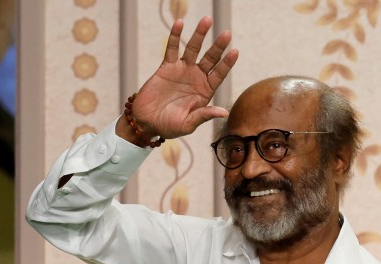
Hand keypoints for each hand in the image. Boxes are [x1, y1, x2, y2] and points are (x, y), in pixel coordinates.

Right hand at [125, 17, 237, 140]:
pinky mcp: (166, 67)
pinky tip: (180, 23)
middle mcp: (196, 78)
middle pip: (210, 58)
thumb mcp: (188, 124)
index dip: (227, 64)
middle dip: (218, 46)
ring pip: (193, 49)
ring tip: (207, 20)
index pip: (219, 74)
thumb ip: (204, 115)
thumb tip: (223, 112)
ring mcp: (182, 70)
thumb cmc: (168, 127)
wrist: (146, 122)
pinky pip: (172, 49)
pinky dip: (175, 36)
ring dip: (200, 35)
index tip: (235, 51)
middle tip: (227, 33)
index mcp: (204, 91)